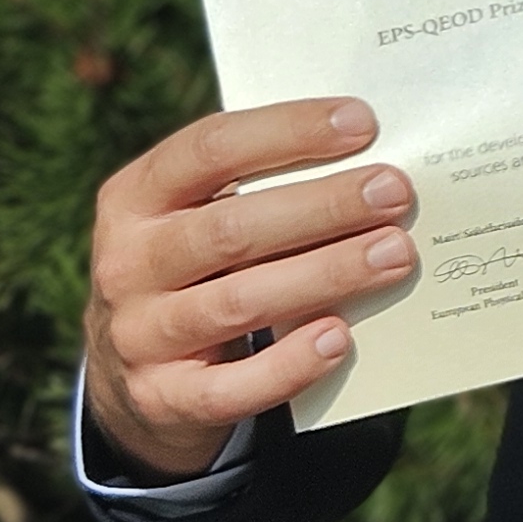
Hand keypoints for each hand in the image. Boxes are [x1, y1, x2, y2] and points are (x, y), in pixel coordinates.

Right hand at [81, 99, 411, 478]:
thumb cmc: (202, 267)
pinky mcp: (163, 398)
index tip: (364, 123)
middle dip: (323, 208)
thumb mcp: (203, 216)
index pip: (208, 149)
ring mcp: (138, 335)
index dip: (287, 132)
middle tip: (396, 193)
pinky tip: (340, 338)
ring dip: (324, 275)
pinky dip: (288, 365)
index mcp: (135, 198)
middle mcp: (127, 264)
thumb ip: (266, 187)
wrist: (135, 374)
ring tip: (395, 254)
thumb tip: (373, 161)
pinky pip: (230, 387)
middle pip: (230, 229)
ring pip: (237, 303)